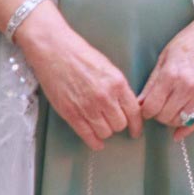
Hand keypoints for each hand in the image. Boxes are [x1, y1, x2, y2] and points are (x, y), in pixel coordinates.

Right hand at [14, 3, 142, 150]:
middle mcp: (105, 98)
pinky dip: (94, 142)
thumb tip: (127, 106)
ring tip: (102, 127)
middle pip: (120, 124)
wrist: (56, 51)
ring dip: (105, 131)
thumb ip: (119, 88)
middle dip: (119, 125)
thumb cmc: (82, 56)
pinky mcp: (70, 113)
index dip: (137, 125)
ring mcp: (87, 107)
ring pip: (105, 132)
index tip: (136, 132)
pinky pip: (87, 135)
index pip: (134, 112)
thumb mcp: (109, 68)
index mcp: (118, 84)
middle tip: (114, 122)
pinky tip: (96, 143)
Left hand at [139, 3, 193, 141]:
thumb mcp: (165, 56)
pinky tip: (177, 133)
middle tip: (157, 105)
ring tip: (169, 109)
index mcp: (171, 75)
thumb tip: (140, 102)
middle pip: (163, 116)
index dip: (144, 109)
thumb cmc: (192, 39)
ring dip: (169, 119)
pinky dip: (185, 129)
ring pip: (178, 121)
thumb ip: (152, 82)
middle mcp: (186, 88)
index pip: (150, 107)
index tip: (145, 105)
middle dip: (156, 114)